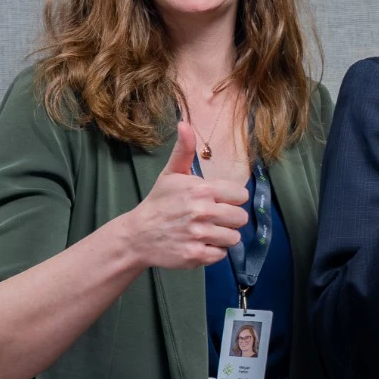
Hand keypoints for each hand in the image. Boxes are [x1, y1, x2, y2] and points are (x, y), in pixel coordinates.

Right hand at [122, 121, 248, 269]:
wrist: (137, 235)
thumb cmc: (159, 203)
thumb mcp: (171, 174)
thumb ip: (184, 150)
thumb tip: (185, 123)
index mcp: (202, 190)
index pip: (241, 196)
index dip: (231, 199)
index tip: (217, 201)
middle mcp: (202, 212)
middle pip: (240, 218)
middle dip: (229, 219)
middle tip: (211, 218)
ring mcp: (199, 235)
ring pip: (234, 238)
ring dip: (222, 236)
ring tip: (205, 232)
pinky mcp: (196, 255)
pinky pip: (222, 255)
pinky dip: (213, 252)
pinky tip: (199, 244)